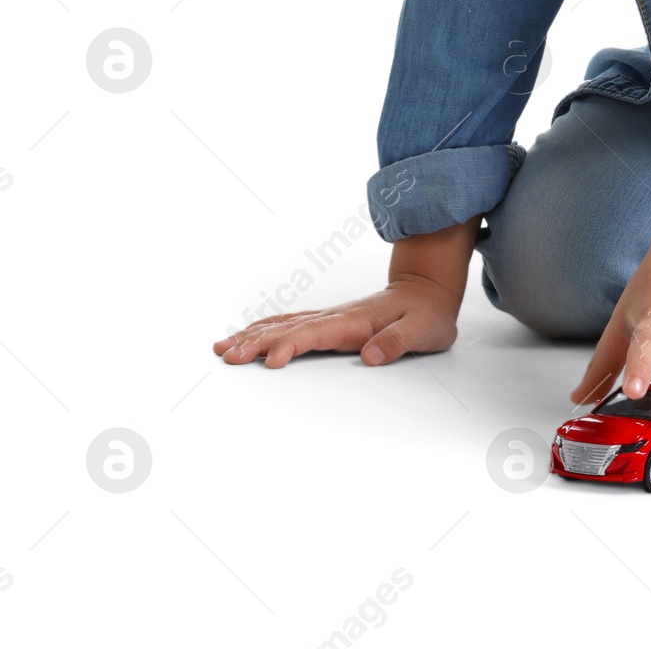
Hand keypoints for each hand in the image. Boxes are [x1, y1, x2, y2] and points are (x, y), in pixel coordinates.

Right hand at [214, 218, 480, 367]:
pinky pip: (289, 323)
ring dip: (252, 335)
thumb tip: (370, 355)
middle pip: (289, 328)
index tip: (271, 360)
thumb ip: (397, 342)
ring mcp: (330, 317)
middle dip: (257, 342)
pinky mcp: (328, 321)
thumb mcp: (422, 330)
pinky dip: (264, 329)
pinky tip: (247, 336)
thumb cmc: (426, 314)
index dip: (292, 345)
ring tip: (222, 347)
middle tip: (228, 356)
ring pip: (284, 324)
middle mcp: (337, 316)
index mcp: (356, 321)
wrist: (428, 290)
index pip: (317, 334)